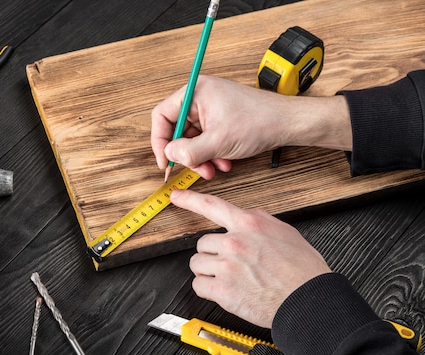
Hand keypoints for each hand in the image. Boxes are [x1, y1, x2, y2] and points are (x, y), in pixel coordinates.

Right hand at [151, 76, 351, 178]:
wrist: (288, 124)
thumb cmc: (260, 122)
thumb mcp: (219, 142)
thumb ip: (189, 151)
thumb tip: (169, 155)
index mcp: (196, 92)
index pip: (162, 116)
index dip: (160, 141)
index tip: (165, 161)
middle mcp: (200, 97)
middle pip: (177, 129)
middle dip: (186, 153)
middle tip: (194, 168)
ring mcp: (210, 108)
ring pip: (191, 138)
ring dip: (200, 157)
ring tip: (213, 168)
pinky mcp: (219, 119)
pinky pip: (204, 139)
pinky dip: (210, 153)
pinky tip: (224, 161)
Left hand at [171, 189, 331, 327]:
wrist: (309, 299)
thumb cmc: (302, 270)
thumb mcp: (284, 232)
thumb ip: (258, 223)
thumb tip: (243, 219)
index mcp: (249, 224)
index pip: (212, 206)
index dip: (190, 199)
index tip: (176, 196)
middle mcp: (234, 242)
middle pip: (202, 243)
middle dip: (212, 254)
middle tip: (230, 265)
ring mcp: (227, 266)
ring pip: (197, 264)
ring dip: (208, 272)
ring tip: (229, 278)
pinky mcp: (222, 290)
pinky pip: (198, 286)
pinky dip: (207, 290)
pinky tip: (224, 291)